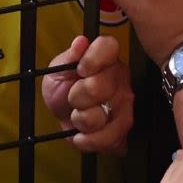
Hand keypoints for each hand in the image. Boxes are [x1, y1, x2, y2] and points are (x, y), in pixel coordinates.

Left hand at [40, 34, 136, 153]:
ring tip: (77, 117)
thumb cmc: (63, 87)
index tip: (80, 70)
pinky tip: (81, 135)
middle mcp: (120, 78)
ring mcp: (125, 105)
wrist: (64, 113)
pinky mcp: (123, 129)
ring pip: (103, 115)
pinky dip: (89, 141)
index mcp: (105, 57)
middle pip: (99, 86)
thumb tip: (80, 42)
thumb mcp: (58, 69)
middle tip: (73, 98)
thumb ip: (69, 56)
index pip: (109, 47)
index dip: (93, 59)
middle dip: (77, 97)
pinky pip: (110, 139)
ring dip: (81, 120)